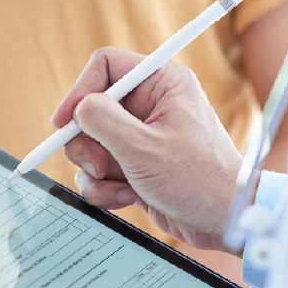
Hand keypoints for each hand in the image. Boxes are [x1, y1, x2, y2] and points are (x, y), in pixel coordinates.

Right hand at [51, 47, 244, 253]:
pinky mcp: (135, 164)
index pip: (105, 65)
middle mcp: (151, 104)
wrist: (223, 222)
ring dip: (96, 172)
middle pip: (90, 109)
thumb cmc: (198, 180)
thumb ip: (102, 121)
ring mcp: (141, 136)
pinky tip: (127, 197)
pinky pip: (100, 170)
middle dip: (87, 143)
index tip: (64, 121)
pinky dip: (105, 187)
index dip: (80, 90)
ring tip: (121, 187)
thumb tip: (77, 110)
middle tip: (97, 164)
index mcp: (162, 83)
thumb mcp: (142, 148)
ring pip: (90, 144)